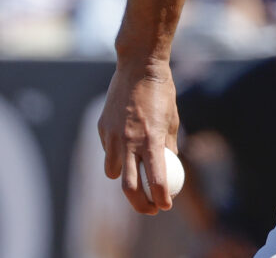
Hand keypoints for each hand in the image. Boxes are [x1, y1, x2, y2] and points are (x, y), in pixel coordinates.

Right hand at [97, 60, 179, 213]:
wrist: (139, 66)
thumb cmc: (162, 92)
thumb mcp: (172, 119)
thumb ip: (168, 145)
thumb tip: (170, 165)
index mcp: (152, 140)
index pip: (157, 181)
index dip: (162, 198)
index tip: (166, 206)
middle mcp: (130, 142)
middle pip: (130, 188)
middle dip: (140, 204)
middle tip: (150, 208)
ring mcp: (113, 136)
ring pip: (114, 173)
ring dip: (125, 180)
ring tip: (137, 179)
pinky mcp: (102, 128)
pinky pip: (108, 152)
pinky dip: (117, 156)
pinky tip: (126, 149)